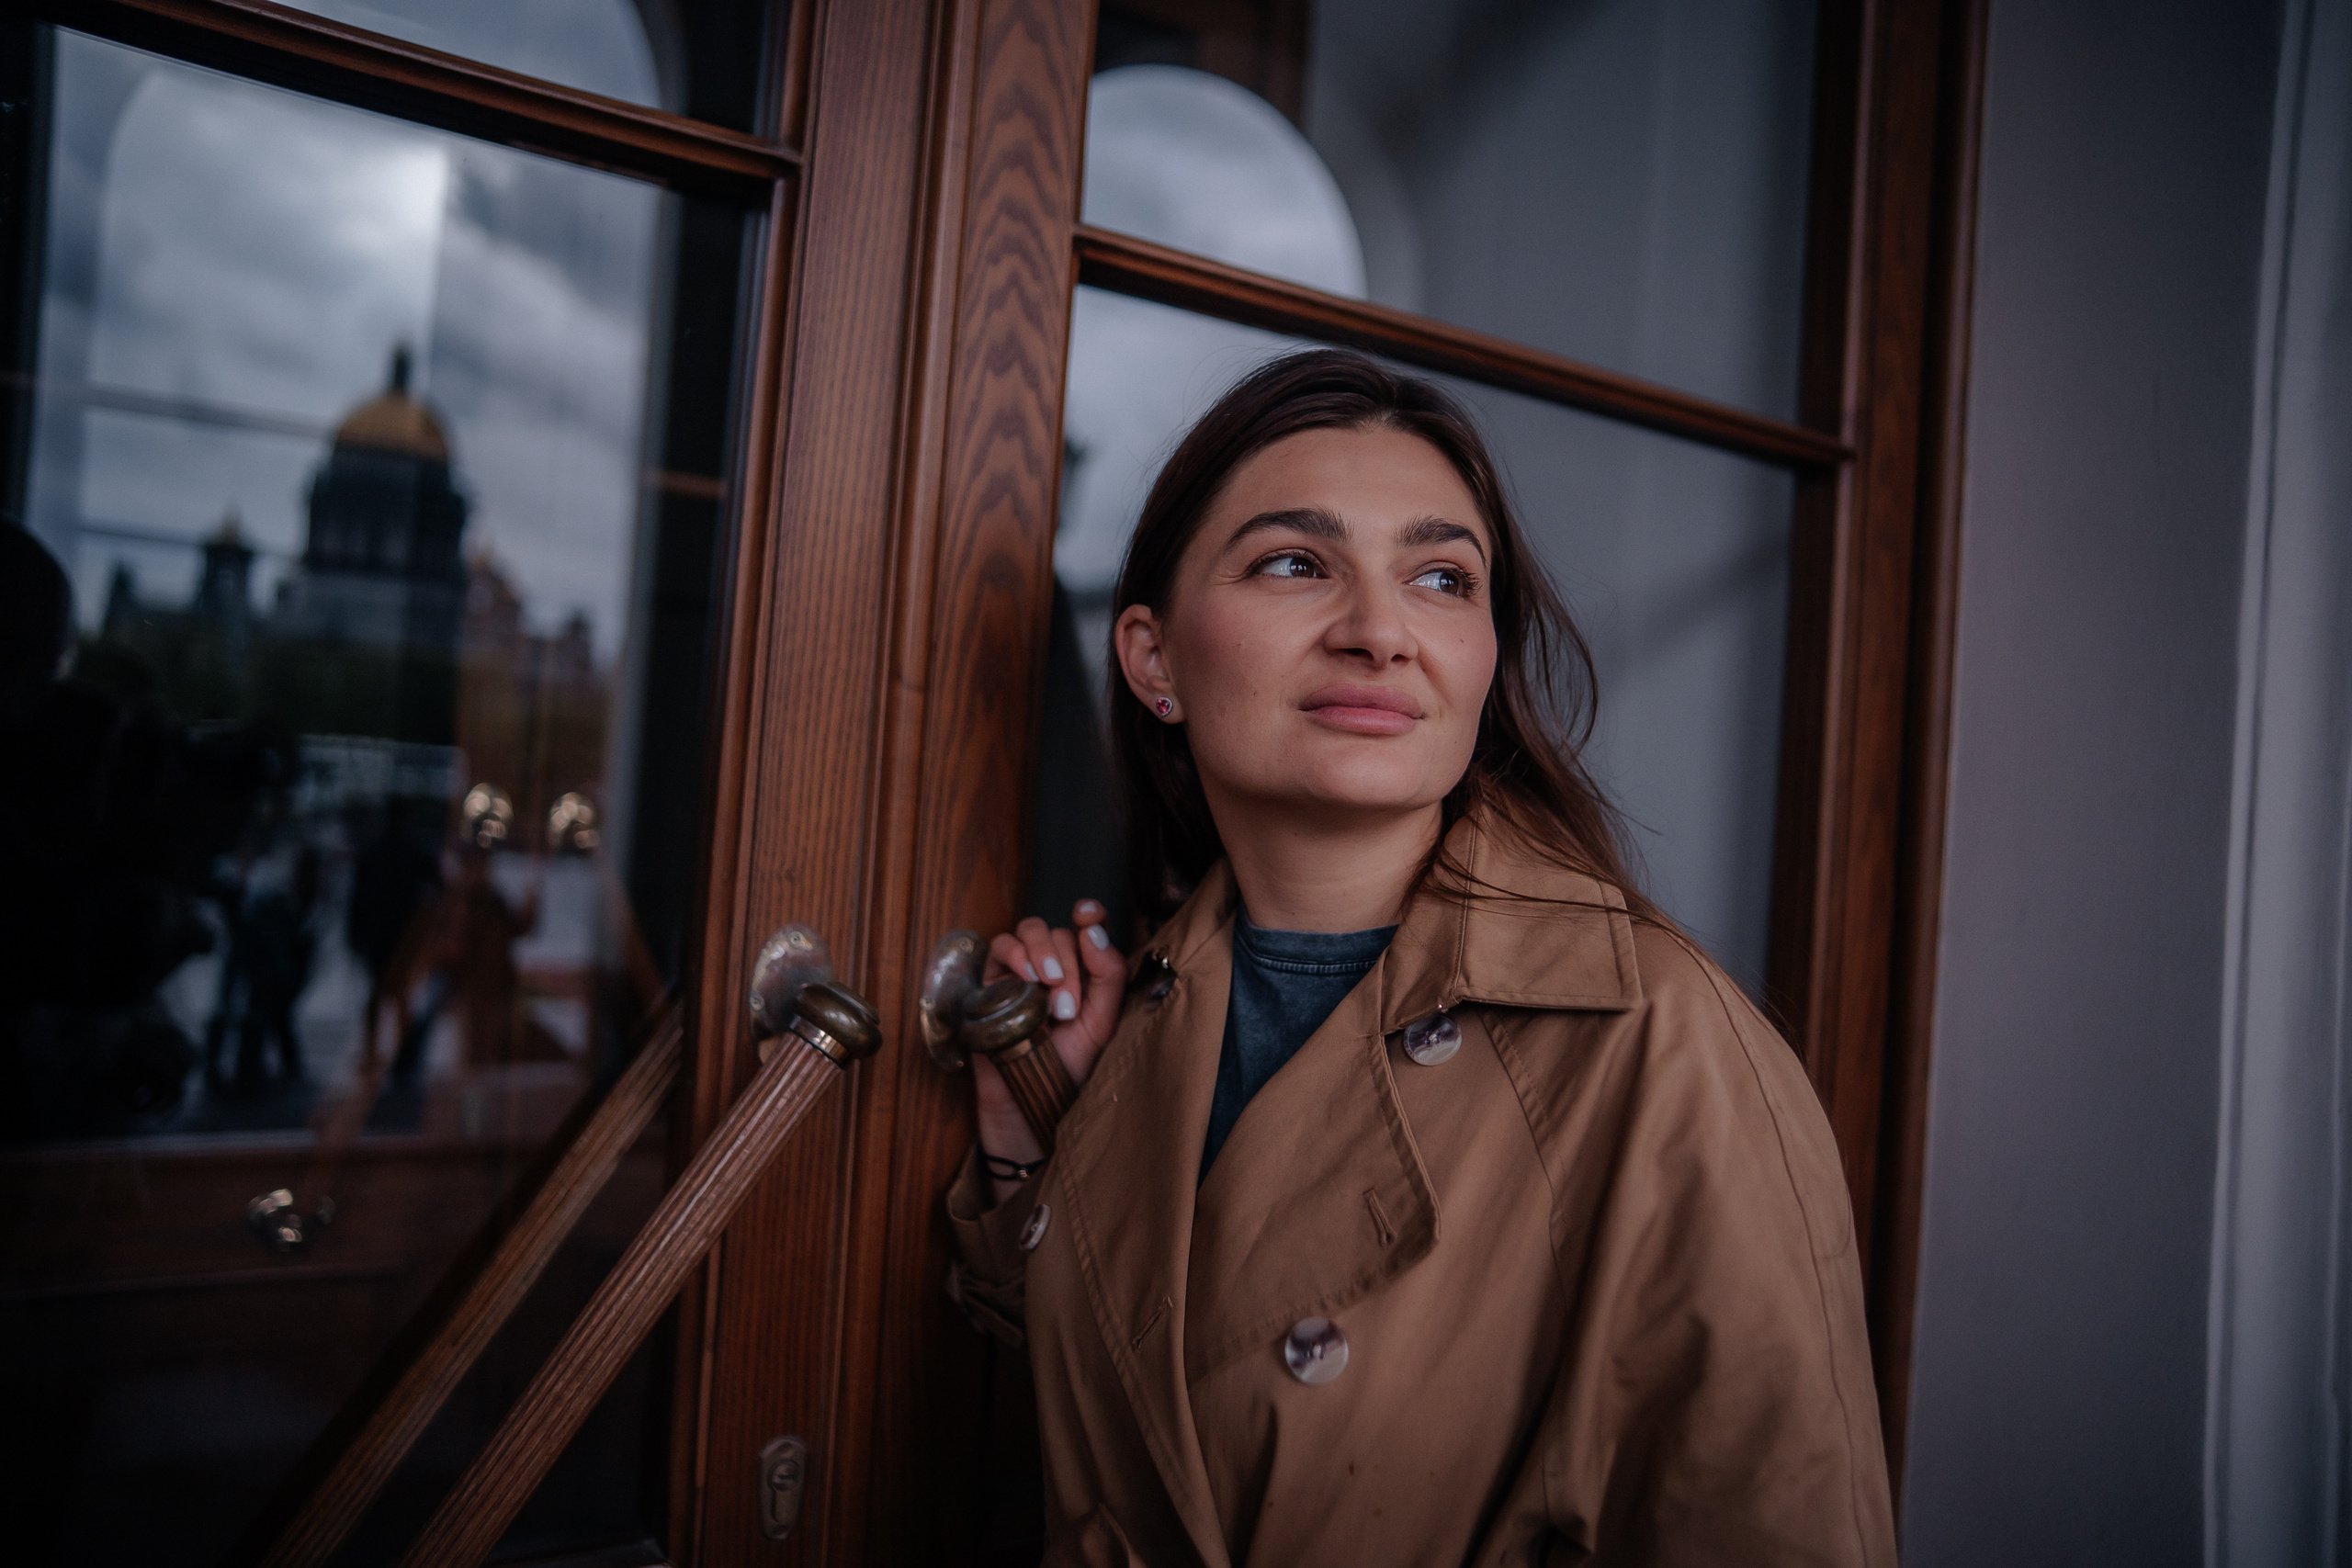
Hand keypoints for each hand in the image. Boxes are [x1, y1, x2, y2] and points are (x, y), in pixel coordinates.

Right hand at [974, 899, 1123, 1201]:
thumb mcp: (1103, 1024)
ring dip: (1042, 952)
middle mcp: (1052, 968)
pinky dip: (1014, 955)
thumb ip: (1108, 976)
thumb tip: (1092, 929)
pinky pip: (997, 949)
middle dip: (1069, 961)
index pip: (1086, 928)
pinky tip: (1026, 979)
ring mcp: (1019, 974)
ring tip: (1050, 990)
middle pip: (1060, 932)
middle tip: (1069, 1006)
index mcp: (1084, 974)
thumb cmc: (1070, 1069)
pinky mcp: (990, 984)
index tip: (1089, 913)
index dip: (1089, 913)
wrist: (1033, 1106)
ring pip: (1028, 931)